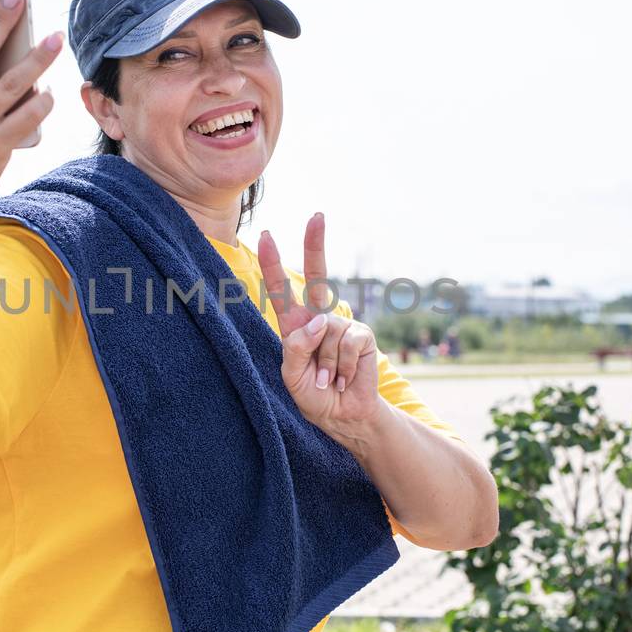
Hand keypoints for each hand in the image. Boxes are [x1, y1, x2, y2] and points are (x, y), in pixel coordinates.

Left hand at [257, 213, 381, 438]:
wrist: (343, 416)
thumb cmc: (314, 396)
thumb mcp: (291, 376)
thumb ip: (297, 347)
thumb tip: (319, 319)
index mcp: (296, 325)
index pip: (282, 290)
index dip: (274, 263)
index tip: (268, 235)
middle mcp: (320, 318)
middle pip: (318, 275)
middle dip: (315, 244)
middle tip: (317, 215)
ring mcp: (342, 325)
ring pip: (327, 332)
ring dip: (325, 364)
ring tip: (329, 381)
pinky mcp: (362, 336)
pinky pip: (346, 343)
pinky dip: (341, 366)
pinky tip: (344, 378)